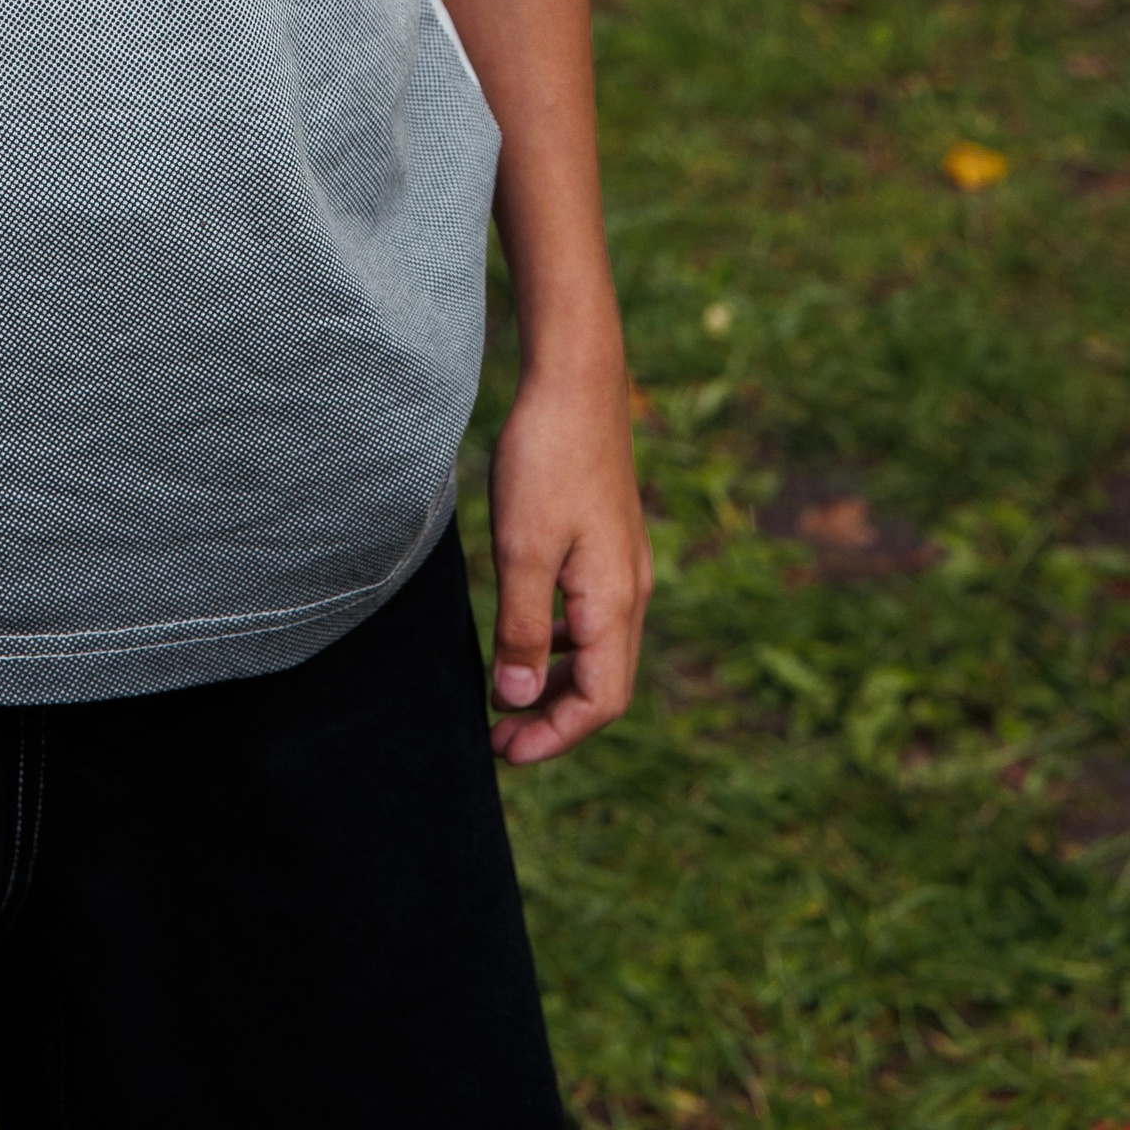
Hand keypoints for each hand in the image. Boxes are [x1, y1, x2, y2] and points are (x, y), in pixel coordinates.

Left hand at [486, 357, 652, 765]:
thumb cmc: (546, 458)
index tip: (503, 750)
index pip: (600, 701)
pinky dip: (561, 643)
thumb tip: (515, 698)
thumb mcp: (521, 548)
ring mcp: (624, 565)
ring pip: (598, 651)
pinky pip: (593, 617)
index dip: (554, 736)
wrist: (576, 379)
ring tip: (507, 697)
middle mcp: (630, 590)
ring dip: (556, 683)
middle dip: (553, 719)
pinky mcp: (610, 543)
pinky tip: (529, 635)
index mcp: (614, 600)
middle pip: (603, 685)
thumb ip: (520, 627)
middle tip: (498, 736)